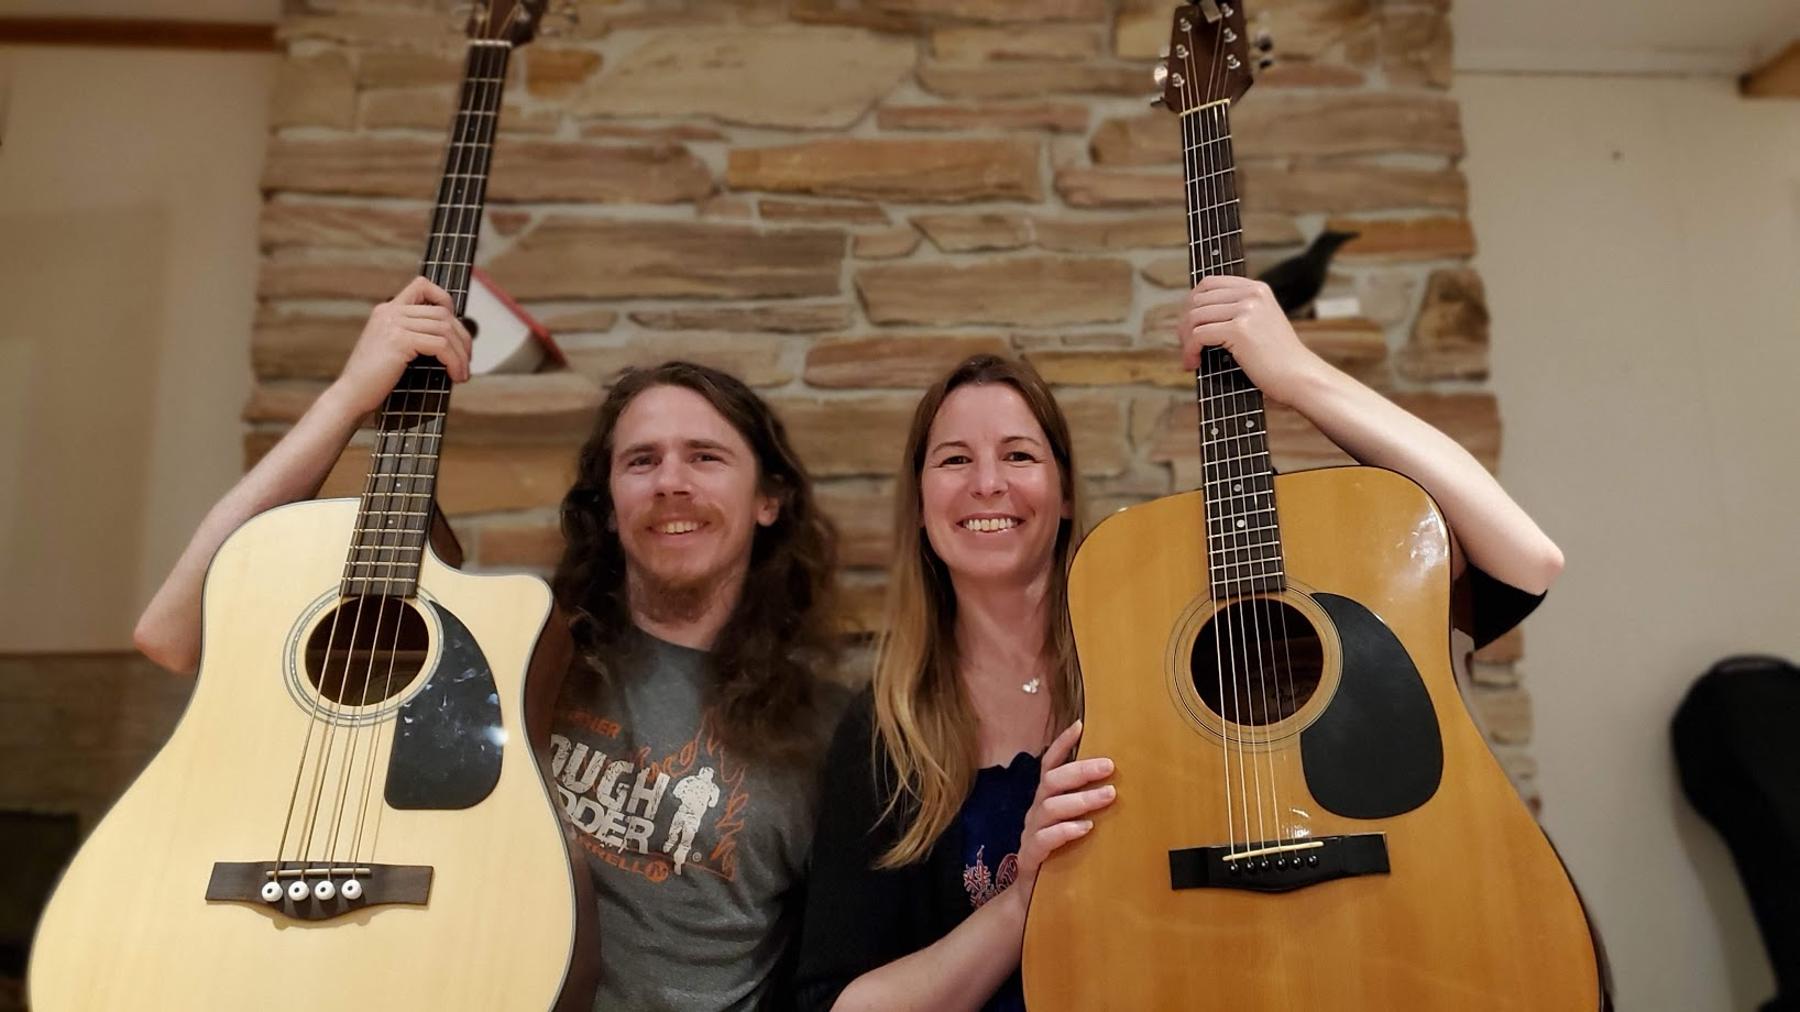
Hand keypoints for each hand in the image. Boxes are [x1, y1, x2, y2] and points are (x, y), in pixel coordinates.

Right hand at [329, 276, 473, 415]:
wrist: (351, 395)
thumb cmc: (373, 380)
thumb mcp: (393, 350)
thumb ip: (414, 336)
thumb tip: (453, 340)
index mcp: (387, 311)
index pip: (421, 285)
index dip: (444, 299)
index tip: (454, 327)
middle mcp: (390, 312)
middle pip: (442, 312)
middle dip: (462, 336)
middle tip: (466, 360)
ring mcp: (393, 324)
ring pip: (445, 329)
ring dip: (461, 353)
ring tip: (463, 373)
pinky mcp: (399, 340)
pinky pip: (440, 345)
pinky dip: (454, 361)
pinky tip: (455, 376)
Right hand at [1013, 720, 1114, 898]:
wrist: (1031, 899)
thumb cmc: (1060, 857)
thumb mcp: (1072, 826)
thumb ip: (1088, 808)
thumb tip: (1121, 785)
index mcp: (1046, 801)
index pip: (1049, 765)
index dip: (1062, 744)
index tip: (1080, 725)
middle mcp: (1036, 812)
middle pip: (1052, 782)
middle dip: (1080, 770)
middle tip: (1109, 766)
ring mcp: (1031, 833)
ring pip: (1050, 807)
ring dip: (1081, 799)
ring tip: (1108, 795)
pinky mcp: (1031, 857)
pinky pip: (1044, 839)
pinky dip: (1065, 831)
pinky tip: (1085, 828)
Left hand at [1177, 275, 1326, 406]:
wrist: (1300, 378)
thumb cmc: (1277, 360)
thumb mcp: (1259, 324)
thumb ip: (1234, 313)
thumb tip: (1191, 315)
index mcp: (1257, 289)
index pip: (1209, 283)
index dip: (1191, 304)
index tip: (1188, 327)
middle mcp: (1252, 294)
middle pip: (1197, 300)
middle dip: (1185, 325)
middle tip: (1187, 347)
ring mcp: (1247, 309)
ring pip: (1194, 317)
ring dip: (1185, 340)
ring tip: (1191, 358)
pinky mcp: (1240, 329)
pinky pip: (1198, 335)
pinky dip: (1190, 351)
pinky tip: (1194, 363)